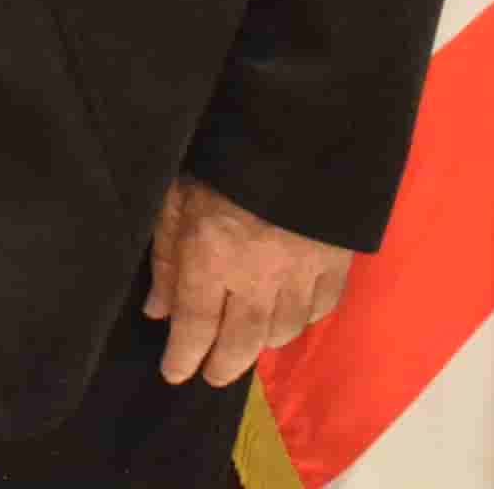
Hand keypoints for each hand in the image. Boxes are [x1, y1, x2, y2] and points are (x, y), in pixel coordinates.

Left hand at [142, 175, 349, 385]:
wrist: (295, 119)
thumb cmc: (221, 154)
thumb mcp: (176, 196)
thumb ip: (166, 256)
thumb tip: (157, 310)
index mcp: (212, 254)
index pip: (196, 325)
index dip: (183, 356)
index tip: (174, 373)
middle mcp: (258, 273)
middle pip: (242, 341)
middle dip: (223, 365)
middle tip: (211, 374)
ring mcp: (302, 269)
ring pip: (283, 329)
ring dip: (262, 341)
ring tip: (246, 341)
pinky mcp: (336, 258)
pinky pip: (322, 307)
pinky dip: (303, 317)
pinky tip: (289, 314)